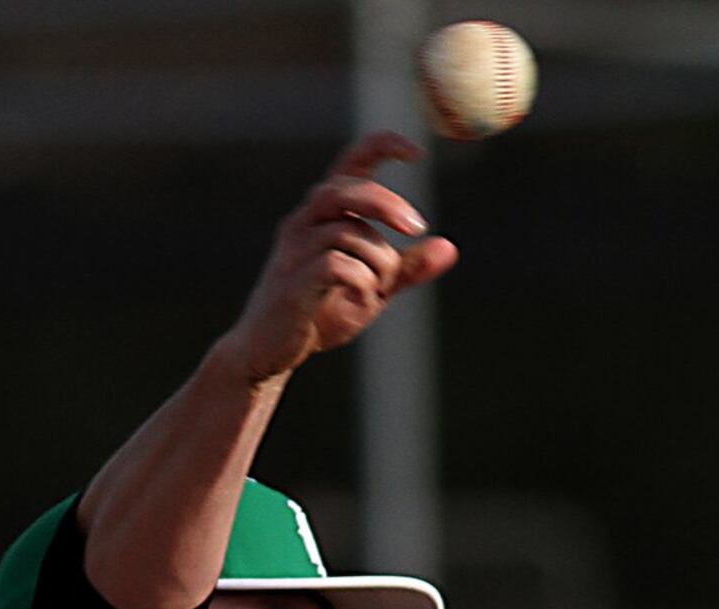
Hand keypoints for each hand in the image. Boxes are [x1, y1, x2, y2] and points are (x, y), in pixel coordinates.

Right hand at [218, 132, 458, 384]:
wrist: (269, 351)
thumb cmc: (319, 314)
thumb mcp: (372, 289)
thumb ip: (406, 269)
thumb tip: (449, 248)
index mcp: (323, 214)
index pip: (350, 163)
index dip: (381, 147)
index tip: (415, 152)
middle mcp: (304, 222)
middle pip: (346, 190)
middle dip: (386, 204)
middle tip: (416, 227)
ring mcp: (294, 251)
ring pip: (346, 233)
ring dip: (377, 261)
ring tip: (378, 289)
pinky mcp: (292, 282)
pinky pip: (335, 265)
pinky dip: (361, 281)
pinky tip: (363, 300)